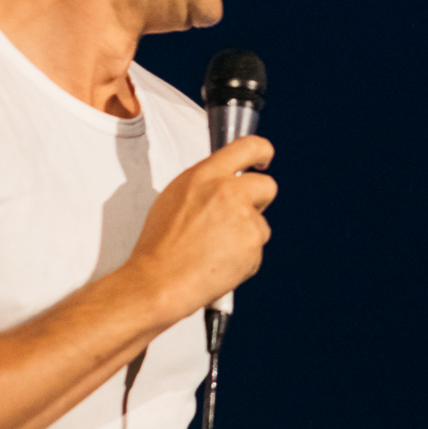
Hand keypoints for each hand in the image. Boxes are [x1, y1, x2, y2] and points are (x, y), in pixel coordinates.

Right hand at [126, 134, 276, 315]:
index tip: (264, 157)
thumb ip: (205, 185)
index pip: (248, 147)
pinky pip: (257, 250)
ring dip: (246, 235)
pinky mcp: (254, 245)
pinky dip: (244, 259)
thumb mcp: (175, 197)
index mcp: (206, 176)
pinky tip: (219, 263)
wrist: (160, 281)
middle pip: (267, 186)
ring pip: (261, 224)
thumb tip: (222, 183)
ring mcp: (245, 219)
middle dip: (260, 200)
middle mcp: (229, 192)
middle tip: (242, 216)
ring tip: (215, 249)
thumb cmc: (160, 246)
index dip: (262, 151)